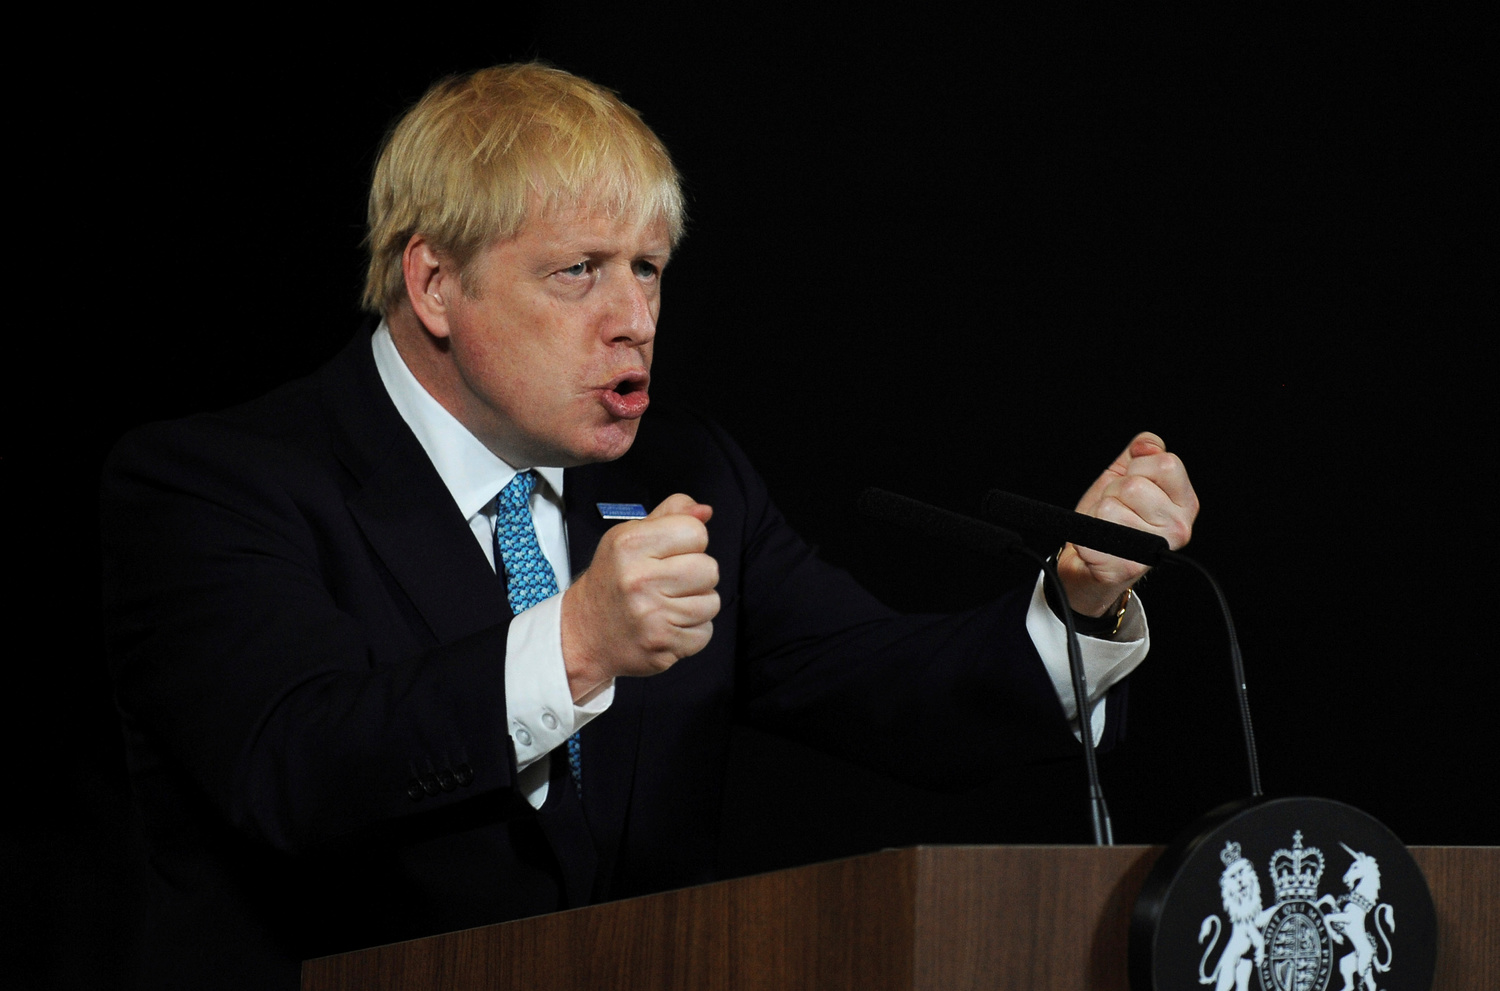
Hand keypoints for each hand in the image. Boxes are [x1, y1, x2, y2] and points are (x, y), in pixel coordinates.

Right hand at [561, 494, 719, 698]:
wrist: (584, 633)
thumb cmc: (612, 582)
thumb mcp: (629, 537)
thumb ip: (669, 516)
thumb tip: (704, 511)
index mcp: (630, 544)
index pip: (695, 531)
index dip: (690, 542)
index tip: (671, 554)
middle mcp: (639, 579)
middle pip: (709, 568)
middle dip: (696, 575)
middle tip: (670, 583)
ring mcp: (651, 615)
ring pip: (711, 602)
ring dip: (696, 604)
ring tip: (668, 604)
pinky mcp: (662, 644)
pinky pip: (705, 632)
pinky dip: (692, 631)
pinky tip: (668, 625)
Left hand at [1057, 432, 1197, 616]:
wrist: (1092, 557)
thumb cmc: (1114, 515)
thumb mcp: (1128, 474)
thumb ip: (1142, 451)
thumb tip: (1147, 444)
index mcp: (1185, 502)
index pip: (1166, 464)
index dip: (1139, 467)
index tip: (1134, 481)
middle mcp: (1178, 528)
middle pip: (1133, 486)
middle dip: (1114, 491)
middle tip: (1118, 508)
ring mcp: (1154, 550)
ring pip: (1109, 507)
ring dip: (1099, 512)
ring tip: (1108, 526)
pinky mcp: (1126, 567)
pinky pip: (1093, 532)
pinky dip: (1087, 533)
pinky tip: (1099, 542)